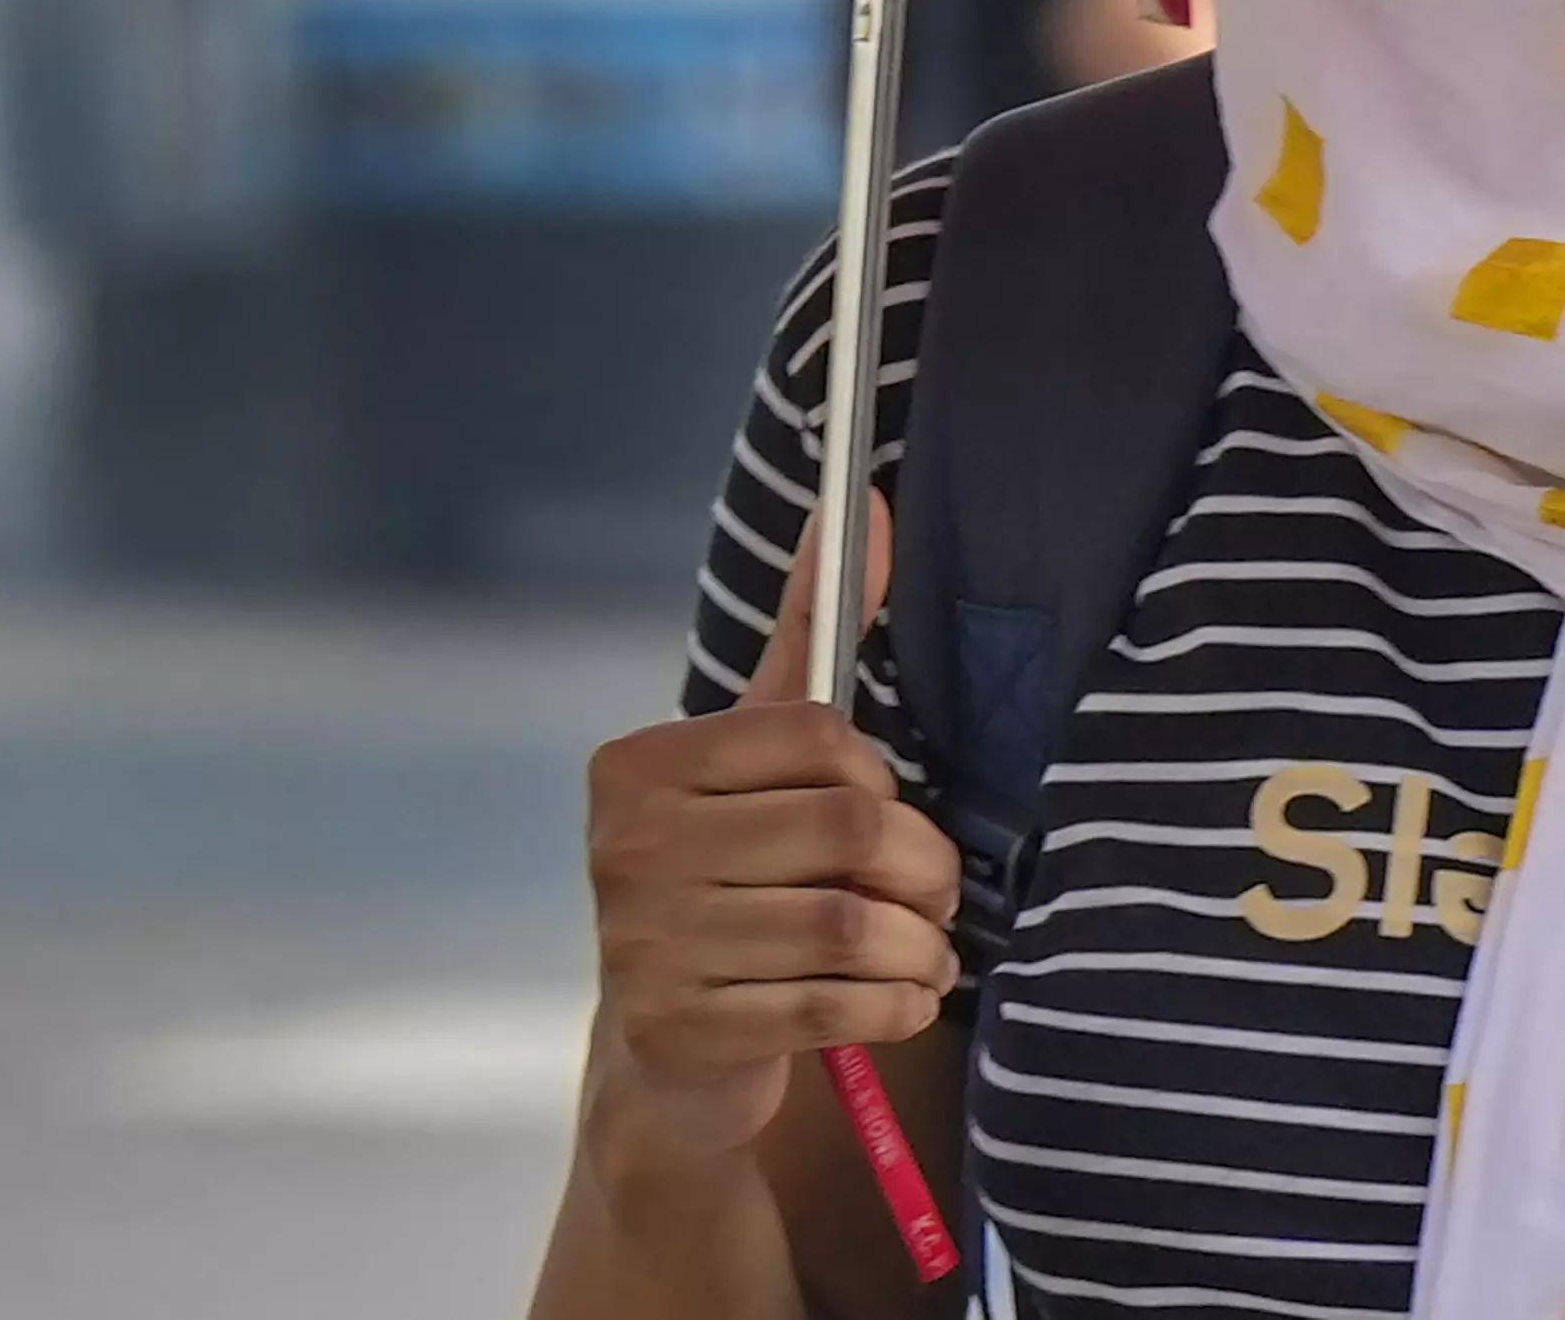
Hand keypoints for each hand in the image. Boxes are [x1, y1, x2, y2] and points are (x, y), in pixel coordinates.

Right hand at [577, 503, 962, 1188]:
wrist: (666, 1054)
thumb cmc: (732, 873)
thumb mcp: (757, 753)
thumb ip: (811, 635)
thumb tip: (873, 509)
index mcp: (641, 766)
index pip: (816, 736)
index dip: (879, 777)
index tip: (883, 808)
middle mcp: (627, 848)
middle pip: (846, 831)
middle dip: (924, 868)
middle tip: (938, 892)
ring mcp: (645, 946)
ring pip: (849, 928)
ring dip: (921, 947)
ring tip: (928, 951)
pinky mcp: (680, 1031)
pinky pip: (833, 1007)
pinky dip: (897, 1004)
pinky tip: (905, 997)